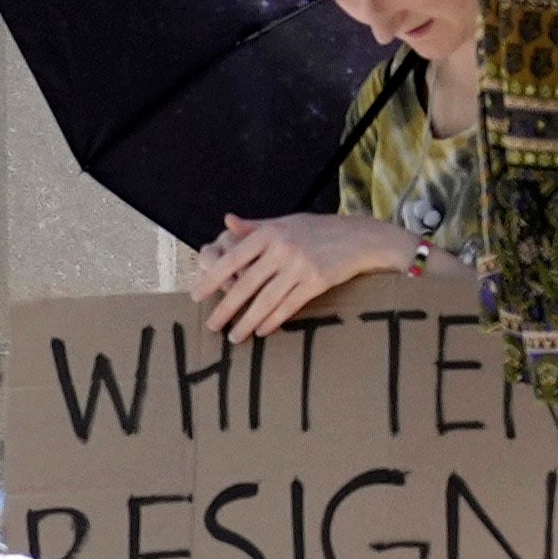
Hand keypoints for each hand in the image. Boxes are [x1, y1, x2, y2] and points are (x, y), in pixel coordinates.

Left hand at [191, 210, 411, 337]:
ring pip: (266, 300)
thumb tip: (226, 222)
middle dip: (226, 308)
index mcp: (270, 233)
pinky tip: (262, 331)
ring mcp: (300, 266)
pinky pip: (289, 305)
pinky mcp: (317, 281)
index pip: (232, 258)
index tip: (197, 294)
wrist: (360, 238)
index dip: (212, 278)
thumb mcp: (286, 222)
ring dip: (247, 321)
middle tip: (211, 325)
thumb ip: (255, 226)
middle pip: (246, 284)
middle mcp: (283, 248)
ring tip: (234, 336)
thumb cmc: (319, 230)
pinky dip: (273, 320)